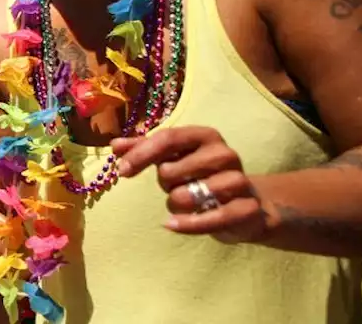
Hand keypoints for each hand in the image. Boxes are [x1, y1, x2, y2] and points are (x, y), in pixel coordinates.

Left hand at [113, 126, 270, 242]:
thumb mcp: (175, 157)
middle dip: (163, 183)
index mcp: (205, 135)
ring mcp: (238, 181)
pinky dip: (185, 225)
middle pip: (170, 170)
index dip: (141, 154)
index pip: (167, 138)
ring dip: (175, 204)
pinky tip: (171, 224)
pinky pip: (207, 220)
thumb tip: (114, 145)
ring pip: (184, 196)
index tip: (122, 171)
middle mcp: (224, 154)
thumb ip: (144, 149)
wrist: (247, 207)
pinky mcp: (246, 209)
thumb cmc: (201, 177)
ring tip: (188, 203)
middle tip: (176, 186)